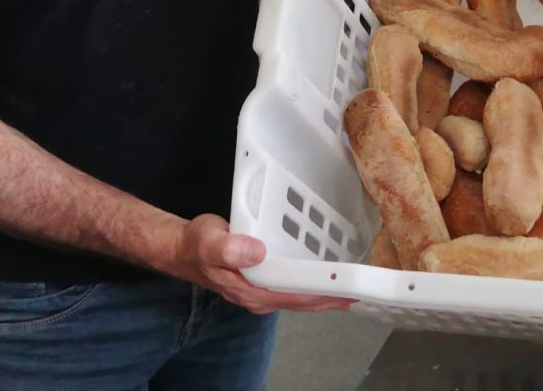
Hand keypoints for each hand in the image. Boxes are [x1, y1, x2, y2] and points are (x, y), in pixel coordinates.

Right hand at [169, 214, 354, 313]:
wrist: (181, 249)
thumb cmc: (196, 244)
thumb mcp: (208, 241)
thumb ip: (227, 247)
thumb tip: (257, 252)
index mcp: (251, 290)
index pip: (294, 295)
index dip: (321, 293)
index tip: (347, 289)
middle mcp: (260, 296)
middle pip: (302, 301)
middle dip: (331, 298)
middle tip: (361, 289)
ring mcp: (261, 291)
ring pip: (299, 296)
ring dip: (324, 292)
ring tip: (351, 283)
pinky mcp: (262, 281)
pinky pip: (292, 286)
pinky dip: (311, 282)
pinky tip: (325, 274)